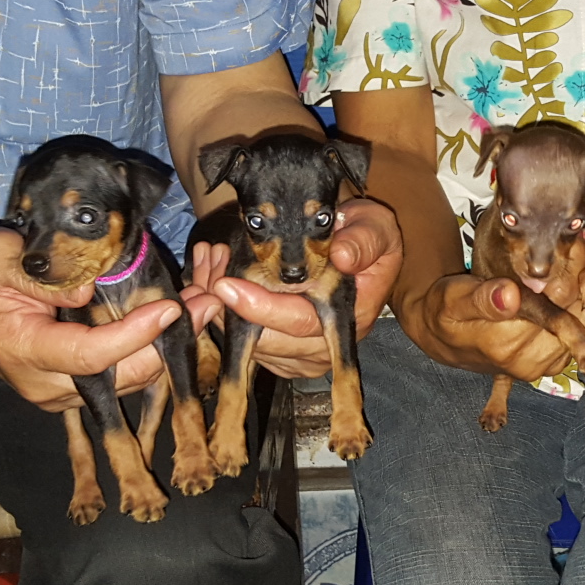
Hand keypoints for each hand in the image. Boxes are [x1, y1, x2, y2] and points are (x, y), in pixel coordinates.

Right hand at [0, 226, 220, 409]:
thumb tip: (86, 288)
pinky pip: (124, 374)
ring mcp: (63, 392)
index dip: (134, 335)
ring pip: (131, 380)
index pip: (90, 355)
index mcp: (23, 350)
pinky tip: (182, 316)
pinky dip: (154, 348)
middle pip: (123, 376)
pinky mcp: (77, 387)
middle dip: (168, 341)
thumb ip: (39, 275)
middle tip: (208, 302)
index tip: (170, 307)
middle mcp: (46, 384)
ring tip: (205, 303)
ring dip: (169, 345)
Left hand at [189, 197, 401, 378]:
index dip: (261, 308)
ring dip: (218, 305)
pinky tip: (213, 273)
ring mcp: (296, 355)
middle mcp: (321, 346)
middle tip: (208, 264)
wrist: (357, 247)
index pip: (298, 322)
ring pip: (243, 343)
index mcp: (349, 318)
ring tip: (211, 258)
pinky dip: (219, 309)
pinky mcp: (275, 355)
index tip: (227, 286)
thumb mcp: (376, 228)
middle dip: (227, 306)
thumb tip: (342, 255)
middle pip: (261, 341)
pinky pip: (238, 342)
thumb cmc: (367, 237)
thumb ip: (363, 241)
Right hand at [407, 230, 584, 379]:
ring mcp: (548, 361)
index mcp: (511, 345)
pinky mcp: (555, 357)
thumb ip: (481, 298)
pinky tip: (581, 273)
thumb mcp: (453, 299)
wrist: (444, 336)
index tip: (583, 242)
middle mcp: (535, 360)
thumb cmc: (446, 311)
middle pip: (582, 314)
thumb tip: (509, 294)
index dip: (575, 276)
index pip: (561, 312)